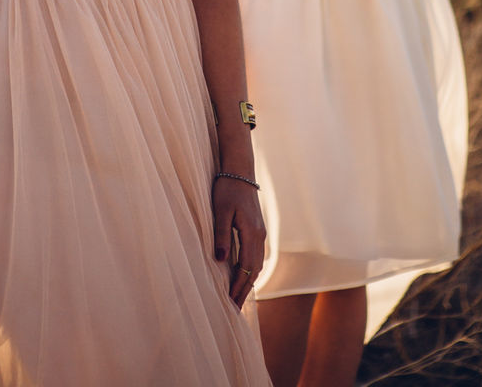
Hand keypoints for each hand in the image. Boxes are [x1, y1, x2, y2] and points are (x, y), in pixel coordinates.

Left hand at [212, 176, 265, 308]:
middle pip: (254, 271)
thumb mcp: (221, 211)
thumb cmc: (227, 189)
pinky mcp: (257, 229)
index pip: (246, 268)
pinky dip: (250, 271)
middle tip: (234, 310)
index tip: (230, 303)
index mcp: (252, 233)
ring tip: (238, 298)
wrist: (240, 171)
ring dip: (248, 282)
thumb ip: (221, 235)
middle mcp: (260, 236)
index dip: (238, 286)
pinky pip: (255, 257)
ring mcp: (260, 233)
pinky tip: (243, 276)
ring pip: (257, 265)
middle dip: (244, 290)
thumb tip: (220, 260)